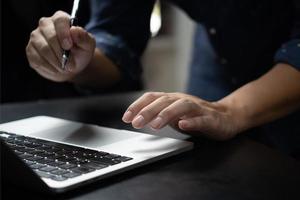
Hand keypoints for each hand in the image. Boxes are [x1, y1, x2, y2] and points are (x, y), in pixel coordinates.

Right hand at [26, 11, 95, 81]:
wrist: (71, 66)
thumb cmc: (80, 52)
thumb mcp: (88, 46)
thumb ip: (84, 38)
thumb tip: (75, 30)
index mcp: (61, 19)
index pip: (60, 21)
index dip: (64, 34)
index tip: (69, 47)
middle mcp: (45, 24)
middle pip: (50, 36)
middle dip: (62, 53)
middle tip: (71, 65)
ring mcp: (35, 37)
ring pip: (43, 49)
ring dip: (56, 62)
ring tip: (65, 68)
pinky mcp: (30, 50)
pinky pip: (37, 59)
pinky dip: (49, 67)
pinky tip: (56, 69)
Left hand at [122, 92, 242, 139]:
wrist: (226, 117)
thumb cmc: (195, 116)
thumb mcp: (173, 115)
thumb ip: (158, 115)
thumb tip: (137, 118)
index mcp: (172, 99)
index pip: (152, 98)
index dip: (138, 106)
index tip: (126, 118)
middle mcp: (183, 100)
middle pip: (164, 101)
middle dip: (148, 111)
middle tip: (137, 123)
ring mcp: (198, 108)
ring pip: (182, 107)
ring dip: (167, 114)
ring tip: (156, 125)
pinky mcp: (211, 118)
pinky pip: (201, 119)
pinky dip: (192, 121)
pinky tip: (183, 125)